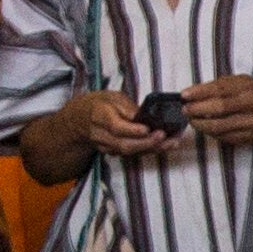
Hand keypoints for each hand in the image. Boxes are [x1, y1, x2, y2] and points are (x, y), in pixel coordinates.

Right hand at [62, 89, 176, 160]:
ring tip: (172, 142)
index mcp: (99, 115)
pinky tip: (165, 146)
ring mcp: (106, 146)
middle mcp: (101, 134)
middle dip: (146, 143)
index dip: (132, 130)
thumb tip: (144, 115)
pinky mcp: (113, 153)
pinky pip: (132, 154)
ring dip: (152, 149)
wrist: (80, 120)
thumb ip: (127, 106)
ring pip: (130, 152)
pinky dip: (149, 150)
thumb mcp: (112, 97)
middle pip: (124, 144)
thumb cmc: (100, 104)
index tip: (147, 129)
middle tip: (164, 136)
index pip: (115, 126)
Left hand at [176, 74, 252, 146]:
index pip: (220, 91)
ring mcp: (251, 125)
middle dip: (198, 110)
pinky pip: (224, 137)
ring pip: (220, 127)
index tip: (184, 95)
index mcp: (247, 89)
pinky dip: (211, 132)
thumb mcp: (239, 81)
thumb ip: (218, 86)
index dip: (199, 93)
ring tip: (192, 119)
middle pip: (219, 110)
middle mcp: (251, 107)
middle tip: (185, 110)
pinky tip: (205, 127)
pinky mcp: (248, 138)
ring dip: (201, 124)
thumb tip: (192, 93)